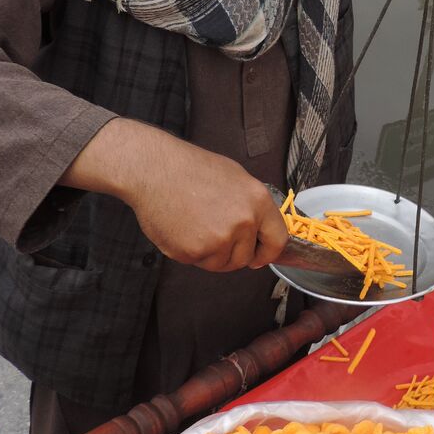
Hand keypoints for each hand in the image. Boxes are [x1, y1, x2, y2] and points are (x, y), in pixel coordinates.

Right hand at [66, 118, 288, 271]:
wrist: (156, 170)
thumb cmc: (192, 169)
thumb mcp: (236, 178)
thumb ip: (252, 207)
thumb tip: (259, 230)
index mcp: (258, 202)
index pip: (277, 240)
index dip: (268, 252)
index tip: (259, 257)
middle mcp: (243, 222)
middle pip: (245, 257)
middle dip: (232, 253)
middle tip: (213, 234)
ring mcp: (219, 239)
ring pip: (221, 263)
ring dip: (210, 254)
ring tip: (195, 226)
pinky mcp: (194, 251)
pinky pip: (198, 262)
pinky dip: (190, 252)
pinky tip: (182, 228)